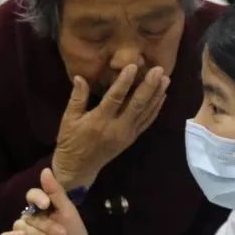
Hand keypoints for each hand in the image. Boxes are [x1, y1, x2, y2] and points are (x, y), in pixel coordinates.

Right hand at [0, 167, 91, 234]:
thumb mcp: (68, 212)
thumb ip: (55, 192)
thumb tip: (44, 170)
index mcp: (41, 208)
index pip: (31, 195)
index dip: (37, 197)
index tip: (47, 204)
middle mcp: (30, 219)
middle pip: (28, 215)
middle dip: (46, 225)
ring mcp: (22, 234)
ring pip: (20, 226)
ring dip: (37, 234)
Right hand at [52, 66, 169, 189]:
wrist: (78, 168)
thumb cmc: (71, 141)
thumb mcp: (68, 119)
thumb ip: (77, 98)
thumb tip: (80, 77)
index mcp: (99, 121)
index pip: (114, 98)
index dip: (124, 82)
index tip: (133, 66)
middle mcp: (116, 128)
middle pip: (137, 105)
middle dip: (149, 86)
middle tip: (159, 70)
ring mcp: (127, 134)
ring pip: (145, 113)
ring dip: (157, 95)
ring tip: (166, 79)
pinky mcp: (131, 138)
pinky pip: (146, 122)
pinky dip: (156, 109)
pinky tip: (162, 97)